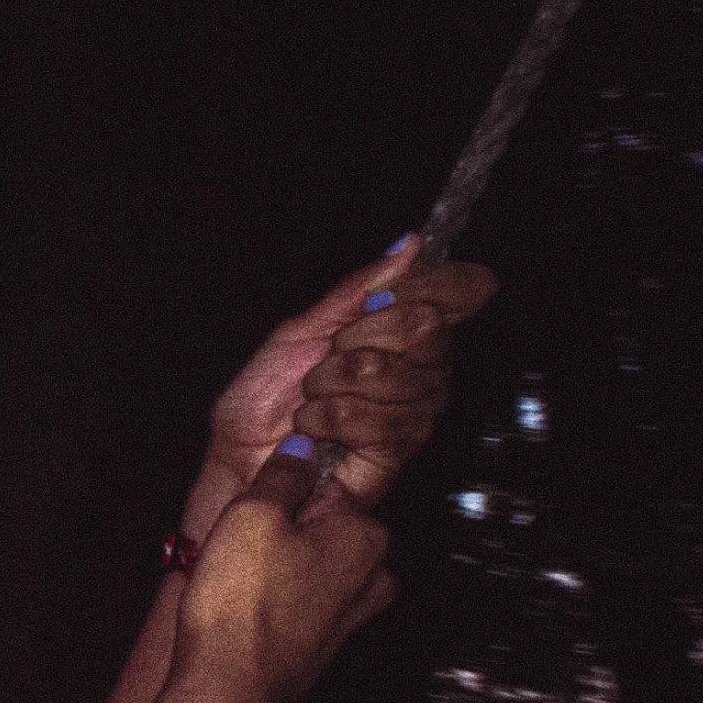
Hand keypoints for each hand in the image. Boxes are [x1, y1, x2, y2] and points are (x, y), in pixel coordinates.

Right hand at [153, 440, 397, 702]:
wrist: (228, 691)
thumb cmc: (241, 604)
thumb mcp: (253, 513)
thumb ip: (283, 473)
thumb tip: (302, 446)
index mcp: (367, 536)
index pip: (328, 486)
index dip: (284, 493)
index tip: (255, 509)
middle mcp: (373, 577)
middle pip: (322, 529)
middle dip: (283, 531)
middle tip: (240, 545)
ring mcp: (352, 617)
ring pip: (309, 567)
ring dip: (275, 567)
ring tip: (237, 580)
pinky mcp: (325, 647)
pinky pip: (300, 603)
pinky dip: (273, 600)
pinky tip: (242, 609)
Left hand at [188, 235, 496, 529]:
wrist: (239, 453)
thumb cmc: (267, 395)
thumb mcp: (304, 327)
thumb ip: (357, 290)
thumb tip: (409, 246)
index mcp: (408, 334)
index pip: (463, 291)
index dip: (429, 284)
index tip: (376, 299)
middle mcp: (425, 373)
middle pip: (425, 327)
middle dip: (355, 337)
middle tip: (326, 358)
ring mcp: (415, 415)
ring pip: (387, 372)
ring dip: (329, 383)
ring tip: (313, 399)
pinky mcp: (395, 456)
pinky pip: (372, 420)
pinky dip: (325, 419)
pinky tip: (313, 430)